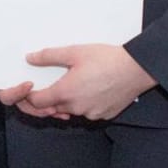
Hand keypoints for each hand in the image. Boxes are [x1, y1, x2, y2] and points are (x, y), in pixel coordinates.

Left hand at [0, 43, 154, 120]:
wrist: (137, 68)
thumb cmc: (107, 59)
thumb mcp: (75, 52)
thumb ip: (49, 56)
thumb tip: (30, 58)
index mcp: (66, 92)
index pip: (37, 102)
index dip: (30, 96)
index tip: (32, 87)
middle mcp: (76, 108)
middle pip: (53, 108)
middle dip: (49, 98)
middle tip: (54, 83)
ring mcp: (91, 114)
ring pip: (71, 111)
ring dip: (68, 101)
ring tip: (75, 83)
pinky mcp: (104, 115)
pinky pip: (87, 112)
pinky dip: (84, 103)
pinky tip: (90, 89)